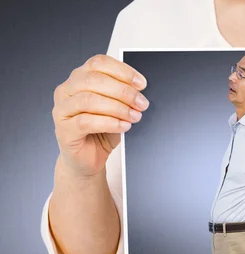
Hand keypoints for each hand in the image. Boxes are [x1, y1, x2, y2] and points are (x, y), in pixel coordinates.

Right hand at [52, 54, 148, 177]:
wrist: (88, 159)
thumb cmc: (101, 132)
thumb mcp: (116, 110)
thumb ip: (123, 97)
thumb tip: (140, 92)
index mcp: (79, 78)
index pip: (98, 63)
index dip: (122, 71)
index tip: (141, 83)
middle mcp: (67, 90)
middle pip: (94, 80)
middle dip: (123, 91)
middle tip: (141, 103)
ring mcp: (62, 109)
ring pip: (89, 100)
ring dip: (118, 108)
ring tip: (134, 116)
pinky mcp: (64, 129)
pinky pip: (86, 122)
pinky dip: (109, 123)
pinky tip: (123, 126)